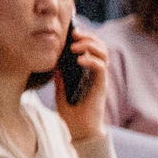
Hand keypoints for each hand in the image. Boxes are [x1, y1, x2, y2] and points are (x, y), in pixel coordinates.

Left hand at [54, 25, 110, 142]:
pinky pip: (101, 67)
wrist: (79, 128)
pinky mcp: (101, 86)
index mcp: (87, 69)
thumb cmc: (70, 109)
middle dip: (88, 36)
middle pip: (99, 45)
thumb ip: (59, 72)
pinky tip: (80, 60)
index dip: (83, 35)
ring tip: (75, 48)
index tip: (70, 29)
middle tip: (74, 34)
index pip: (90, 46)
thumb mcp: (59, 85)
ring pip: (103, 53)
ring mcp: (99, 78)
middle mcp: (95, 71)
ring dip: (90, 45)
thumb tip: (53, 57)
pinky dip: (91, 60)